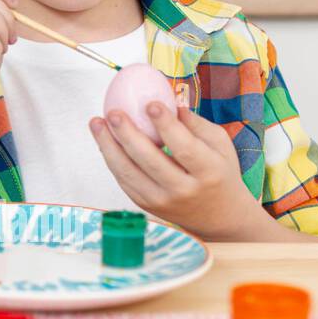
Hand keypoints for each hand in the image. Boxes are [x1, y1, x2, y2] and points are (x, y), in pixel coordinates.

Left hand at [89, 101, 269, 240]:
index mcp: (209, 172)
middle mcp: (185, 190)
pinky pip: (124, 180)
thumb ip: (197, 124)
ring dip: (108, 146)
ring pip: (129, 173)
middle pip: (151, 161)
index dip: (166, 125)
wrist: (219, 216)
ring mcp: (163, 201)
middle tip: (114, 112)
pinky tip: (104, 140)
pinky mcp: (147, 206)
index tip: (150, 103)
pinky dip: (112, 159)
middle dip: (128, 134)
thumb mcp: (220, 145)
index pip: (185, 148)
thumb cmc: (219, 173)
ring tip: (96, 122)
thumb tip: (172, 101)